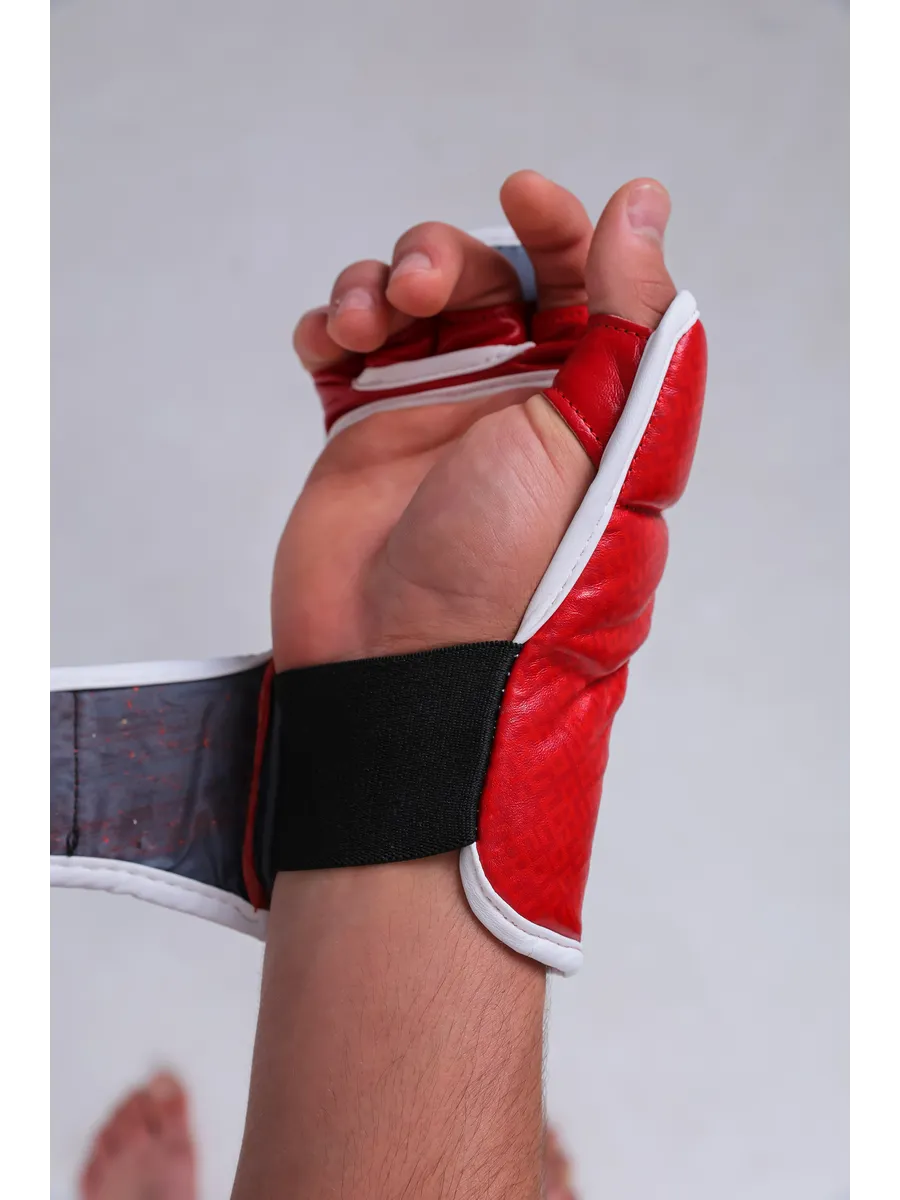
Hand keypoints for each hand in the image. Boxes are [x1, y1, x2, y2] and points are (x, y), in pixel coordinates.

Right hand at [272, 170, 675, 668]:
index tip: (521, 195)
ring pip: (406, 302)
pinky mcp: (361, 435)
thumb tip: (642, 205)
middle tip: (419, 290)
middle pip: (482, 279)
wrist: (403, 669)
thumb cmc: (511, 573)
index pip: (582, 283)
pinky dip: (330, 326)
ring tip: (362, 324)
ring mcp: (432, 418)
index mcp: (585, 403)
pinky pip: (343, 350)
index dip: (559, 226)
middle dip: (447, 258)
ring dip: (378, 283)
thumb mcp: (596, 440)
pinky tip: (327, 343)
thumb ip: (631, 320)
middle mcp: (511, 404)